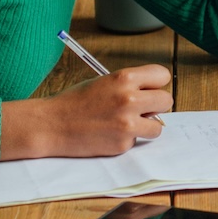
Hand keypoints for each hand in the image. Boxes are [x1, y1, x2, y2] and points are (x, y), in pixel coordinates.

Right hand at [1, 64, 172, 159]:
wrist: (51, 125)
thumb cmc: (75, 101)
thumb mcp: (104, 82)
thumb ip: (129, 86)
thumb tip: (152, 94)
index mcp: (124, 78)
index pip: (162, 75)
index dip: (156, 83)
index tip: (150, 88)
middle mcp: (129, 99)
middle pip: (166, 100)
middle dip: (156, 104)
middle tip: (142, 108)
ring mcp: (127, 124)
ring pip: (158, 125)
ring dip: (147, 125)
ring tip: (128, 123)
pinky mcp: (122, 144)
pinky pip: (137, 140)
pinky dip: (128, 139)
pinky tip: (109, 134)